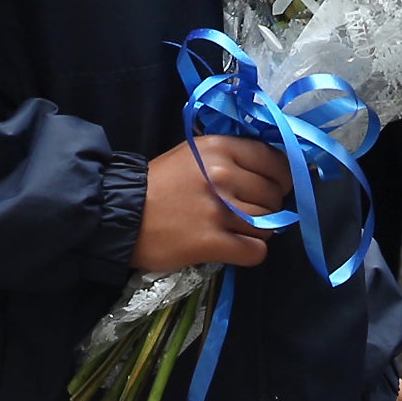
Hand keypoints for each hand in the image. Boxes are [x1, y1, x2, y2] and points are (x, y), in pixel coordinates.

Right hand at [133, 134, 283, 270]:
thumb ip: (232, 157)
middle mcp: (223, 175)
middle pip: (274, 195)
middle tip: (246, 212)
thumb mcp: (195, 154)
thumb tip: (274, 170)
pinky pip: (256, 251)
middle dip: (268, 206)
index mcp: (220, 148)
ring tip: (235, 230)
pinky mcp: (212, 242)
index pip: (276, 161)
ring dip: (258, 231)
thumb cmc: (160, 183)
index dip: (280, 177)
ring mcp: (219, 210)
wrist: (121, 215)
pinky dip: (250, 252)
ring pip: (270, 225)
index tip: (272, 186)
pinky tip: (233, 247)